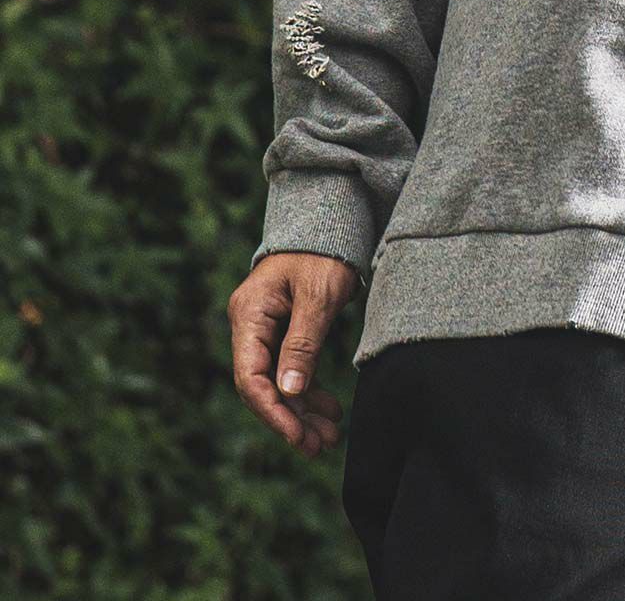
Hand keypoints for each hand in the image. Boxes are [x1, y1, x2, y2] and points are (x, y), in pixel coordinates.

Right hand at [226, 251, 359, 459]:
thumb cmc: (324, 251)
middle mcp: (250, 324)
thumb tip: (289, 392)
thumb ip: (303, 342)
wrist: (331, 223)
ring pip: (278, 382)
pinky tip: (329, 410)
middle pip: (262, 385)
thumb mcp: (318, 295)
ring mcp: (265, 329)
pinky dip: (308, 392)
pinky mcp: (283, 331)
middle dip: (290, 419)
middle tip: (320, 446)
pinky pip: (290, 370)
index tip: (298, 437)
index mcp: (249, 313)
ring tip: (329, 437)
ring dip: (301, 412)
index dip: (272, 411)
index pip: (250, 376)